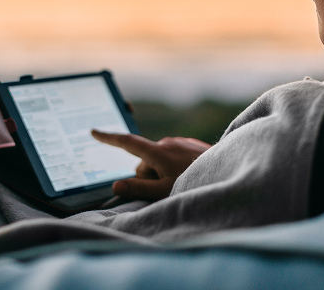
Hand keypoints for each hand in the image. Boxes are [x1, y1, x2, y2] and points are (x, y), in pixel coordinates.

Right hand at [90, 130, 210, 201]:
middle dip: (148, 176)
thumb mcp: (164, 191)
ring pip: (159, 160)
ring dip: (163, 172)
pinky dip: (175, 167)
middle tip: (166, 189)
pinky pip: (174, 156)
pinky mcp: (191, 145)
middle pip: (144, 161)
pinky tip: (189, 175)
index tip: (94, 131)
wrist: (229, 170)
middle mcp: (167, 142)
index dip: (108, 138)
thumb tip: (116, 185)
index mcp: (157, 152)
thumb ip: (138, 188)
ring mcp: (180, 141)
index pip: (126, 142)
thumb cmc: (196, 183)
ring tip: (182, 183)